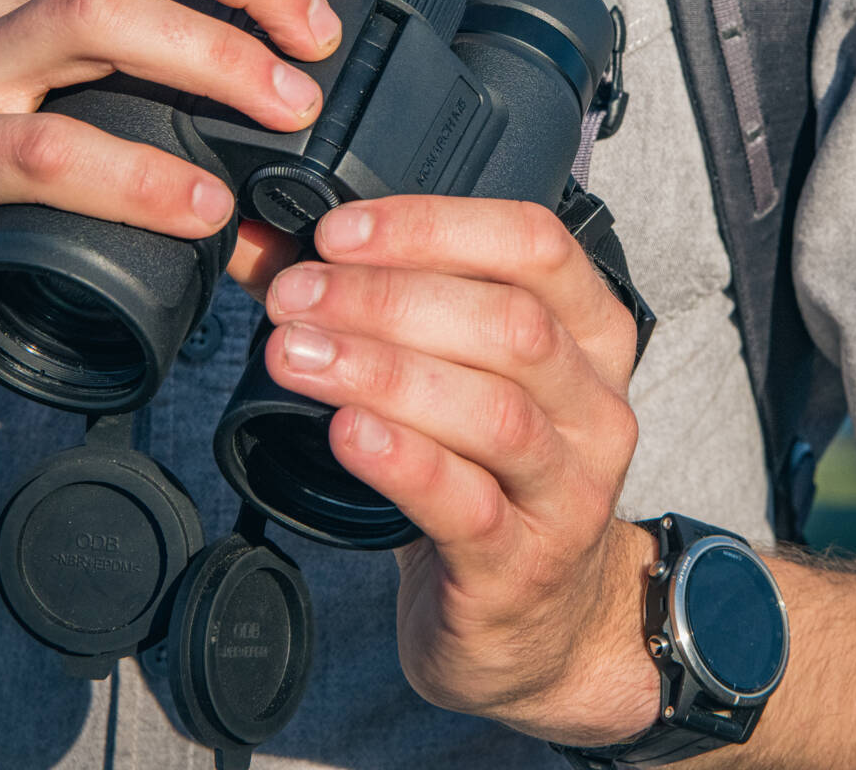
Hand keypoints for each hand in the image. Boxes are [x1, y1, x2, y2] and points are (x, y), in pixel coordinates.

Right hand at [0, 0, 372, 406]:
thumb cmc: (20, 202)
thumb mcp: (121, 133)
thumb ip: (210, 129)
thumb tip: (333, 166)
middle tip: (318, 38)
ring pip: (94, 14)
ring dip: (214, 56)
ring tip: (290, 110)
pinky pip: (46, 150)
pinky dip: (139, 176)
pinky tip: (203, 206)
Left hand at [261, 195, 661, 745]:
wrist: (537, 628)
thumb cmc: (488, 480)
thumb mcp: (452, 383)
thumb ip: (366, 307)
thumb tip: (260, 241)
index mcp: (592, 336)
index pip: (536, 245)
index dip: (434, 226)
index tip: (339, 234)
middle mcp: (595, 408)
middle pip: (512, 324)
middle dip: (390, 298)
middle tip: (296, 298)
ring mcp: (570, 492)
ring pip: (494, 412)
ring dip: (384, 372)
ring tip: (297, 355)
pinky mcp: (524, 567)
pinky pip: (469, 505)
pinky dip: (403, 460)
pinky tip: (346, 433)